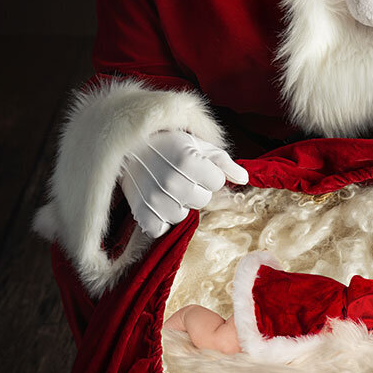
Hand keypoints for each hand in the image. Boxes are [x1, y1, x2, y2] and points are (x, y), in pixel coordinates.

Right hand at [118, 130, 248, 238]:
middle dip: (196, 189)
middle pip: (202, 201)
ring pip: (182, 216)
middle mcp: (171, 181)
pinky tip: (156, 204)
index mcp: (188, 161)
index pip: (217, 183)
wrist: (127, 146)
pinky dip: (160, 221)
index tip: (194, 166)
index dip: (209, 174)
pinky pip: (160, 229)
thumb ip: (224, 162)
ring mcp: (154, 198)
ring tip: (166, 189)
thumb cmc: (167, 143)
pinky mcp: (141, 212)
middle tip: (179, 177)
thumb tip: (245, 180)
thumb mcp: (198, 144)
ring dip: (178, 205)